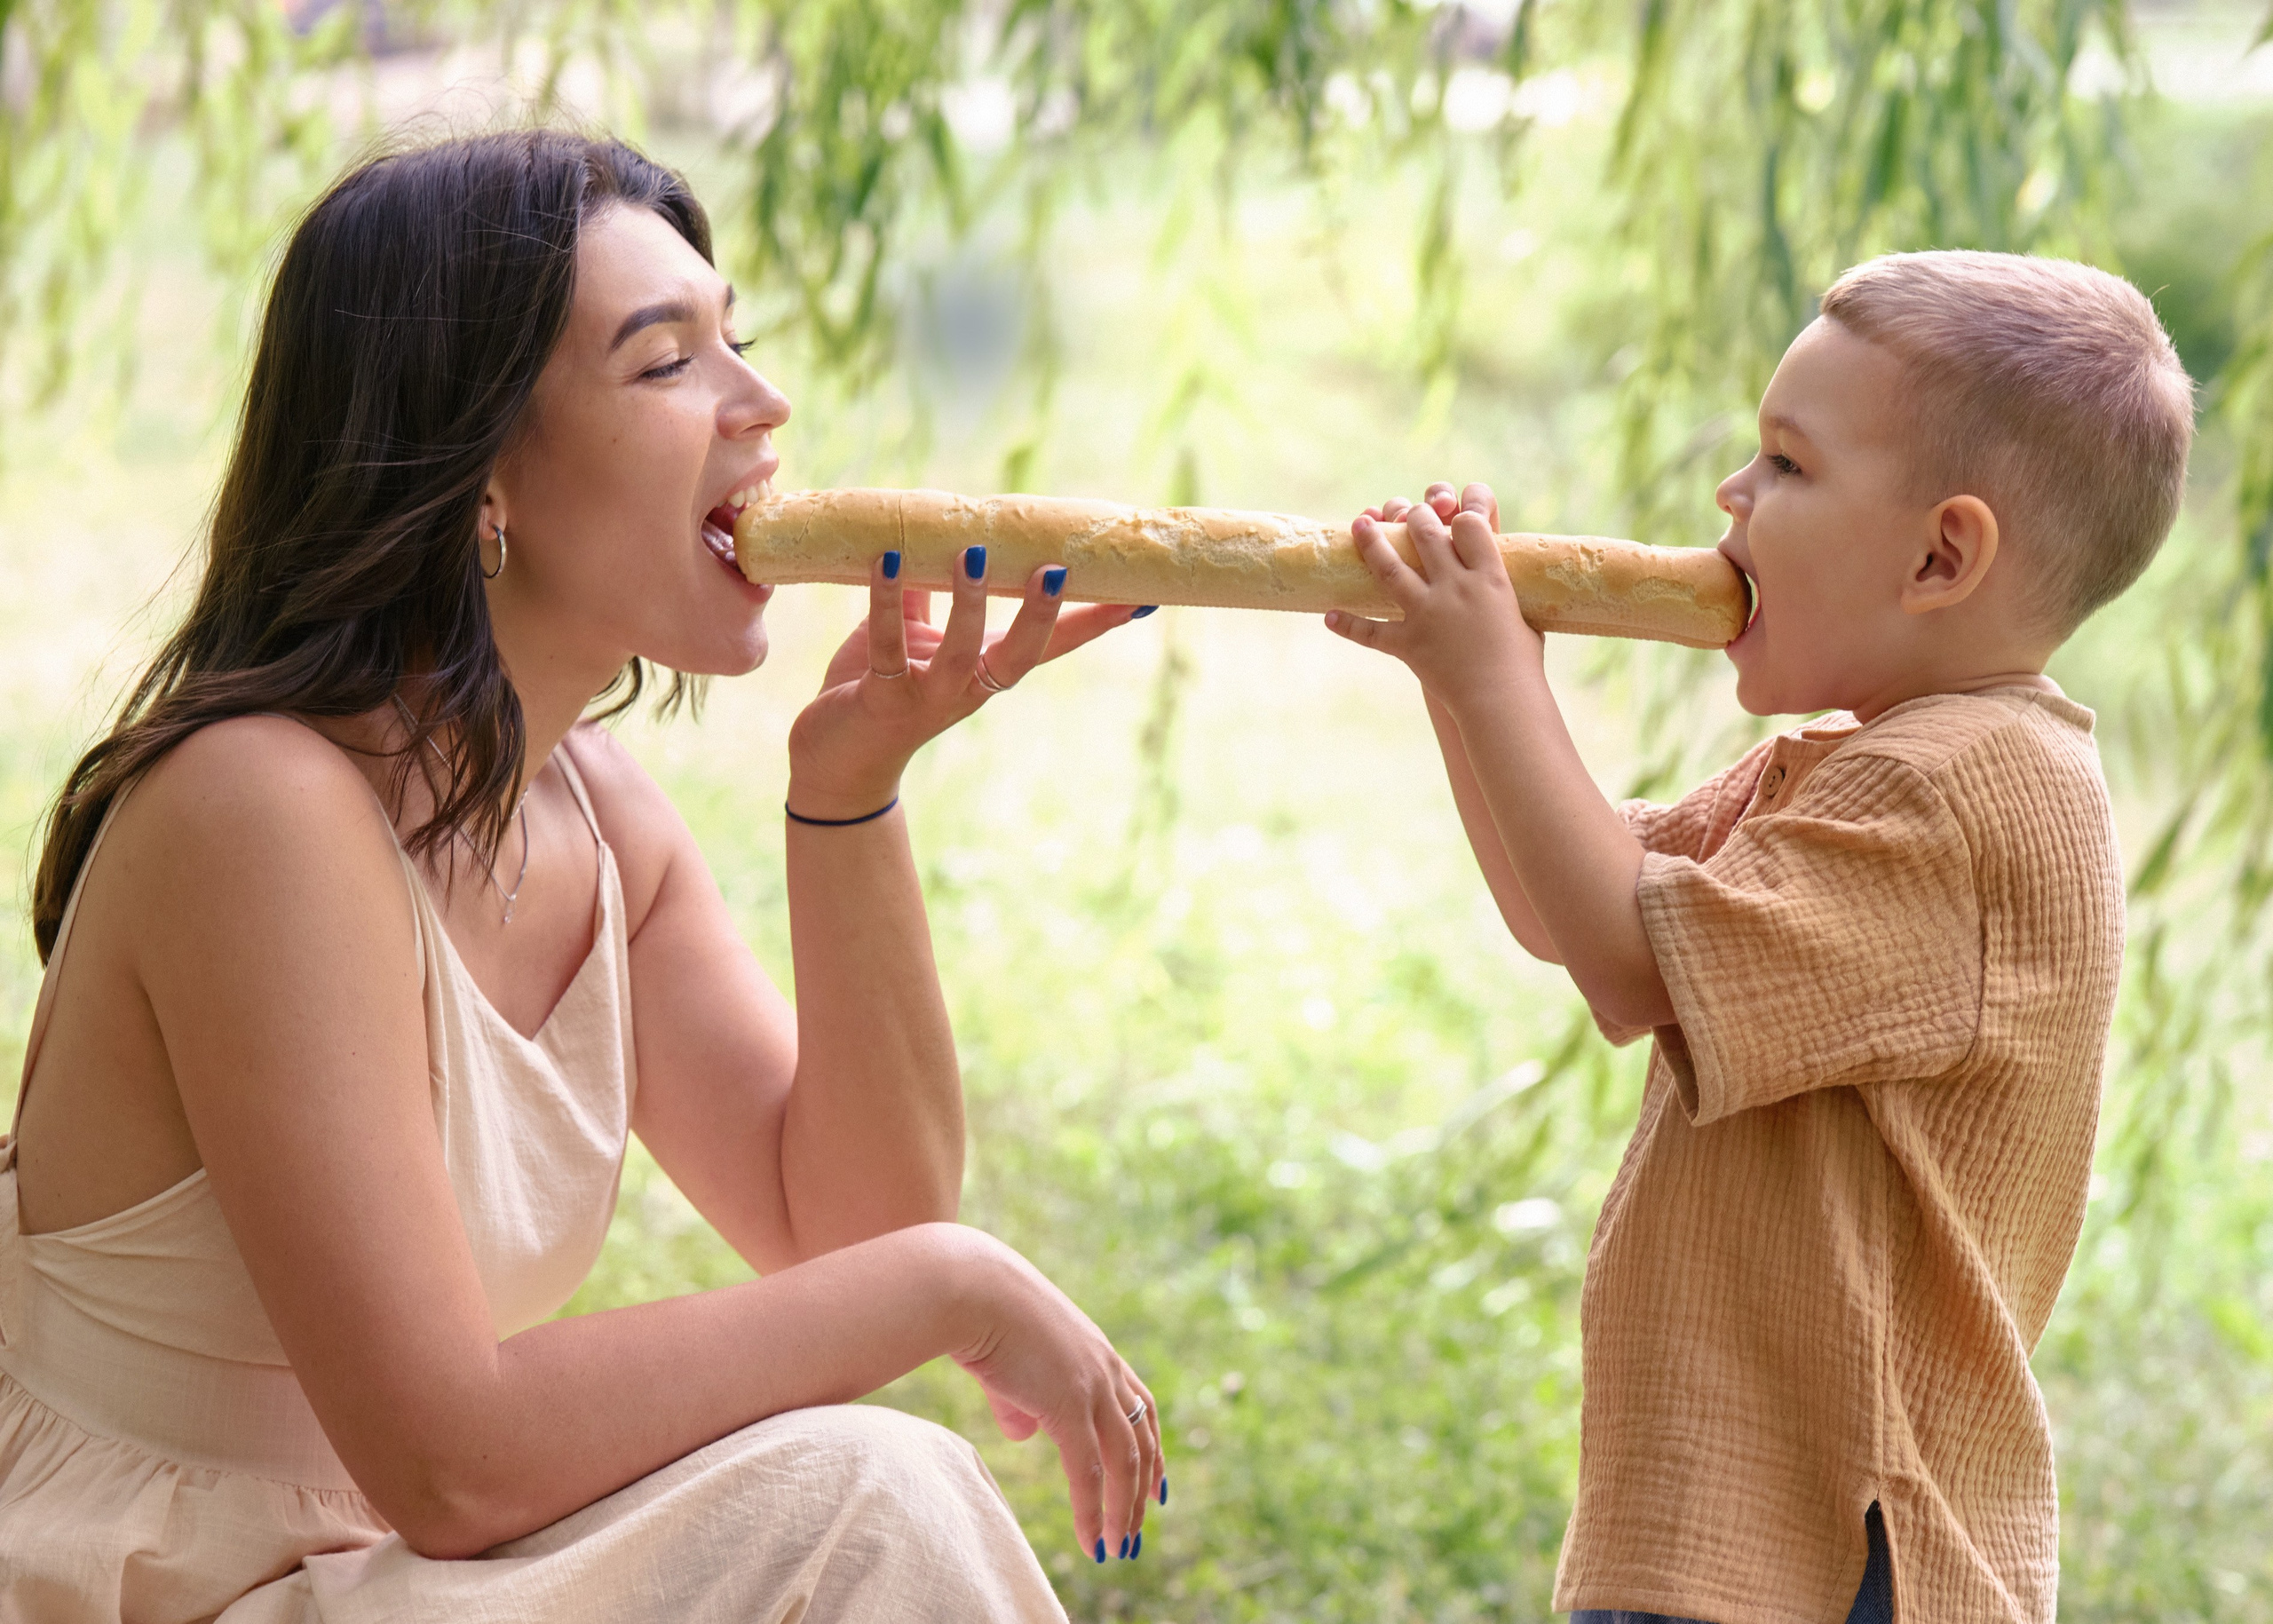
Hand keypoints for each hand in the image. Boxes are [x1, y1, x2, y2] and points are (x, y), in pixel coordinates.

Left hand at [786, 547, 1140, 818]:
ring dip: (969, 603)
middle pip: (1021, 657)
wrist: (833, 764)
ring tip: (973, 553)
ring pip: (961, 653)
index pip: (1050, 647)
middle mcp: (967, 689)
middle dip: (1041, 615)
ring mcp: (927, 697)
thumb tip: (937, 536)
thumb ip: (924, 595)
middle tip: (1058, 570)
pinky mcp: (881, 697)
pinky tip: (886, 561)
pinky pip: (888, 646)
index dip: (1093, 624)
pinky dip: (886, 602)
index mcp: (985, 673)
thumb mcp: (911, 637)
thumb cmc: (875, 690)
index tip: (1139, 599)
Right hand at [954, 1240, 1164, 1563]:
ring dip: (1124, 1511)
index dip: (1152, 1449)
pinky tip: (1090, 1540)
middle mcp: (1106, 1370)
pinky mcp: (1067, 1405)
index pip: (1141, 1407)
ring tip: (1118, 1548)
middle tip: (1138, 1531)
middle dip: (1143, 1490)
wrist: (969, 1288)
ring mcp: (1091, 1387)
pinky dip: (1092, 1511)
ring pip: (1124, 1463)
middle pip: (1141, 1440)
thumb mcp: (1012, 1361)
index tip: (1157, 1487)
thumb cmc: (980, 1315)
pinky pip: (1088, 1472)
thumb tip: (1024, 1433)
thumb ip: (1022, 1400)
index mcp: (1098, 1354)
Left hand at [1327, 481, 1541, 707]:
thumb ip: (1507, 599)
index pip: (1469, 525)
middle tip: (1404, 512)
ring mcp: (1428, 613)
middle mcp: (1455, 588)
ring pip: (1390, 569)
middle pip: (1426, 535)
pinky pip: (1370, 632)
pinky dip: (1348, 625)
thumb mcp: (1524, 619)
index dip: (1460, 515)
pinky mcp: (1408, 644)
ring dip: (1371, 544)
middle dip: (1414, 517)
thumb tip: (1506, 592)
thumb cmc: (1521, 663)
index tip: (1454, 516)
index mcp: (1490, 578)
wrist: (1502, 701)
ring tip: (1359, 526)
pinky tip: (1330, 616)